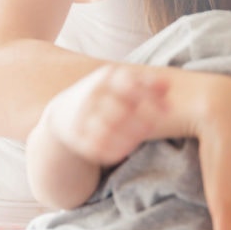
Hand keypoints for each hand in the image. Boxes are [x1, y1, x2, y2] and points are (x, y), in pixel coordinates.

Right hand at [45, 64, 169, 165]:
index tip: (168, 109)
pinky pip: (98, 148)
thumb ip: (146, 82)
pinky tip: (128, 149)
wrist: (62, 113)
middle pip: (120, 110)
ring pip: (108, 131)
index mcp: (103, 79)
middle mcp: (90, 97)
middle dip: (142, 119)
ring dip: (130, 135)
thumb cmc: (102, 96)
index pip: (129, 86)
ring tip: (144, 135)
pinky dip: (116, 150)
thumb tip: (168, 84)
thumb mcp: (120, 82)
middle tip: (155, 124)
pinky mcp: (76, 139)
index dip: (151, 98)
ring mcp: (81, 119)